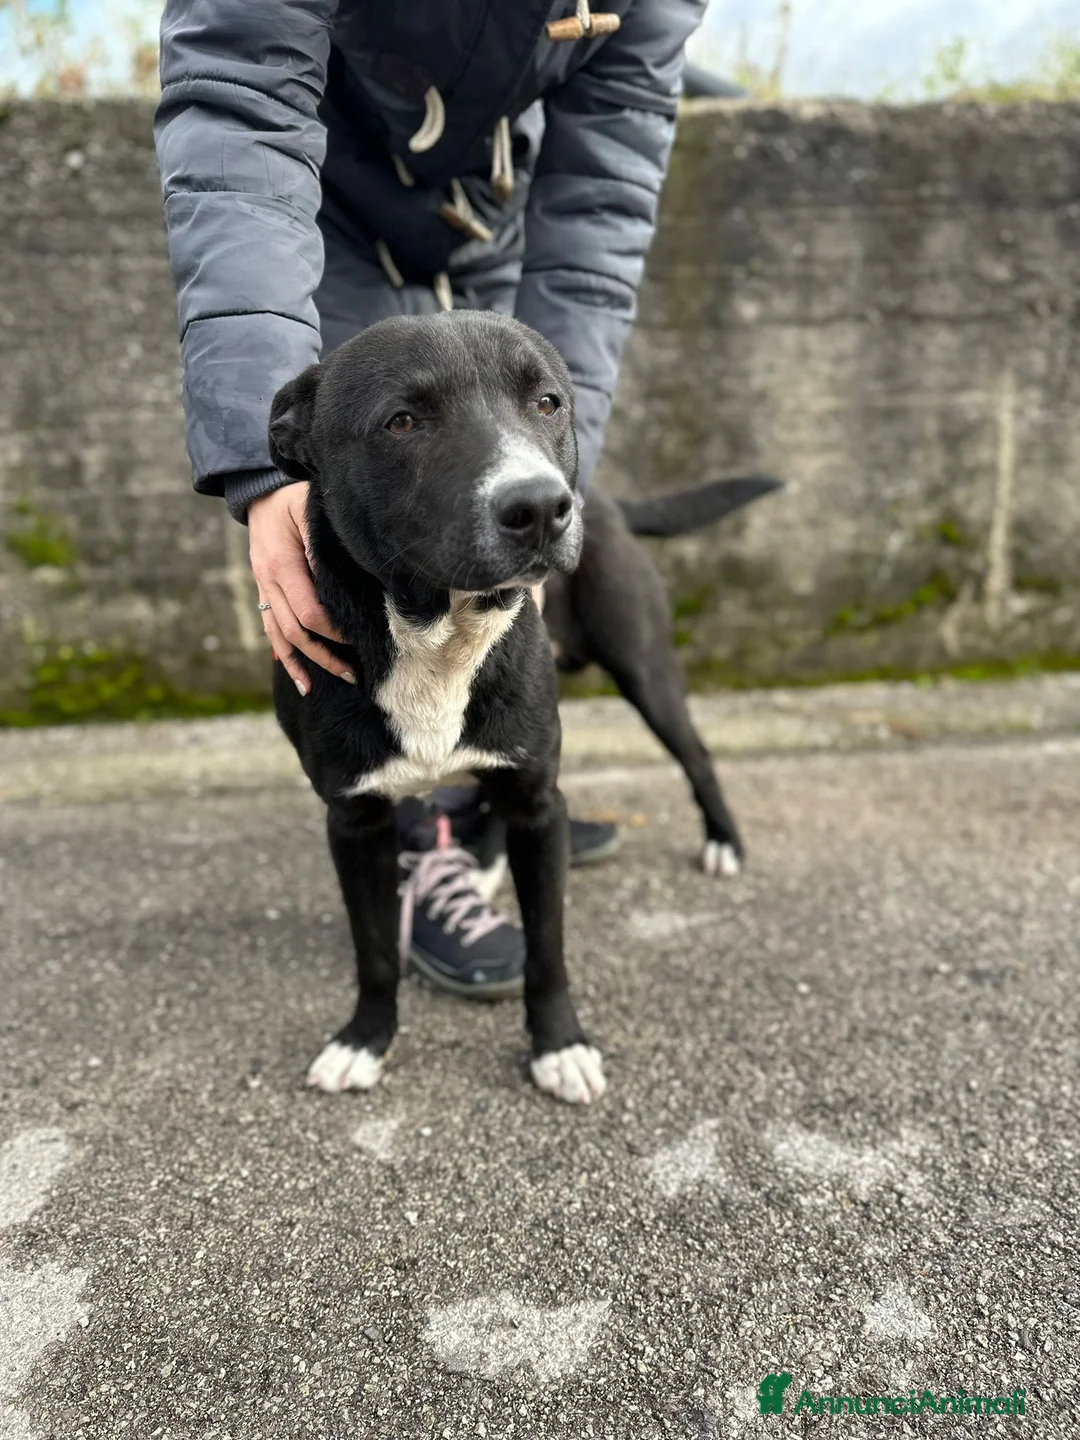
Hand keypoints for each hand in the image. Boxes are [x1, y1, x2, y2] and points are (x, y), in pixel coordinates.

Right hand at [247, 483, 354, 694]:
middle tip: (353, 674)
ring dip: (306, 663)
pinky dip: (286, 657)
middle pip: (295, 631)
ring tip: (330, 684)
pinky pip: (272, 631)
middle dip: (324, 656)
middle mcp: (268, 582)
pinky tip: (300, 678)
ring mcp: (263, 589)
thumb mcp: (310, 509)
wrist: (260, 493)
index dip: (334, 631)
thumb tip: (341, 577)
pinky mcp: (264, 592)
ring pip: (281, 637)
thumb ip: (323, 542)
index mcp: (282, 564)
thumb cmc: (294, 498)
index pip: (308, 612)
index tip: (359, 638)